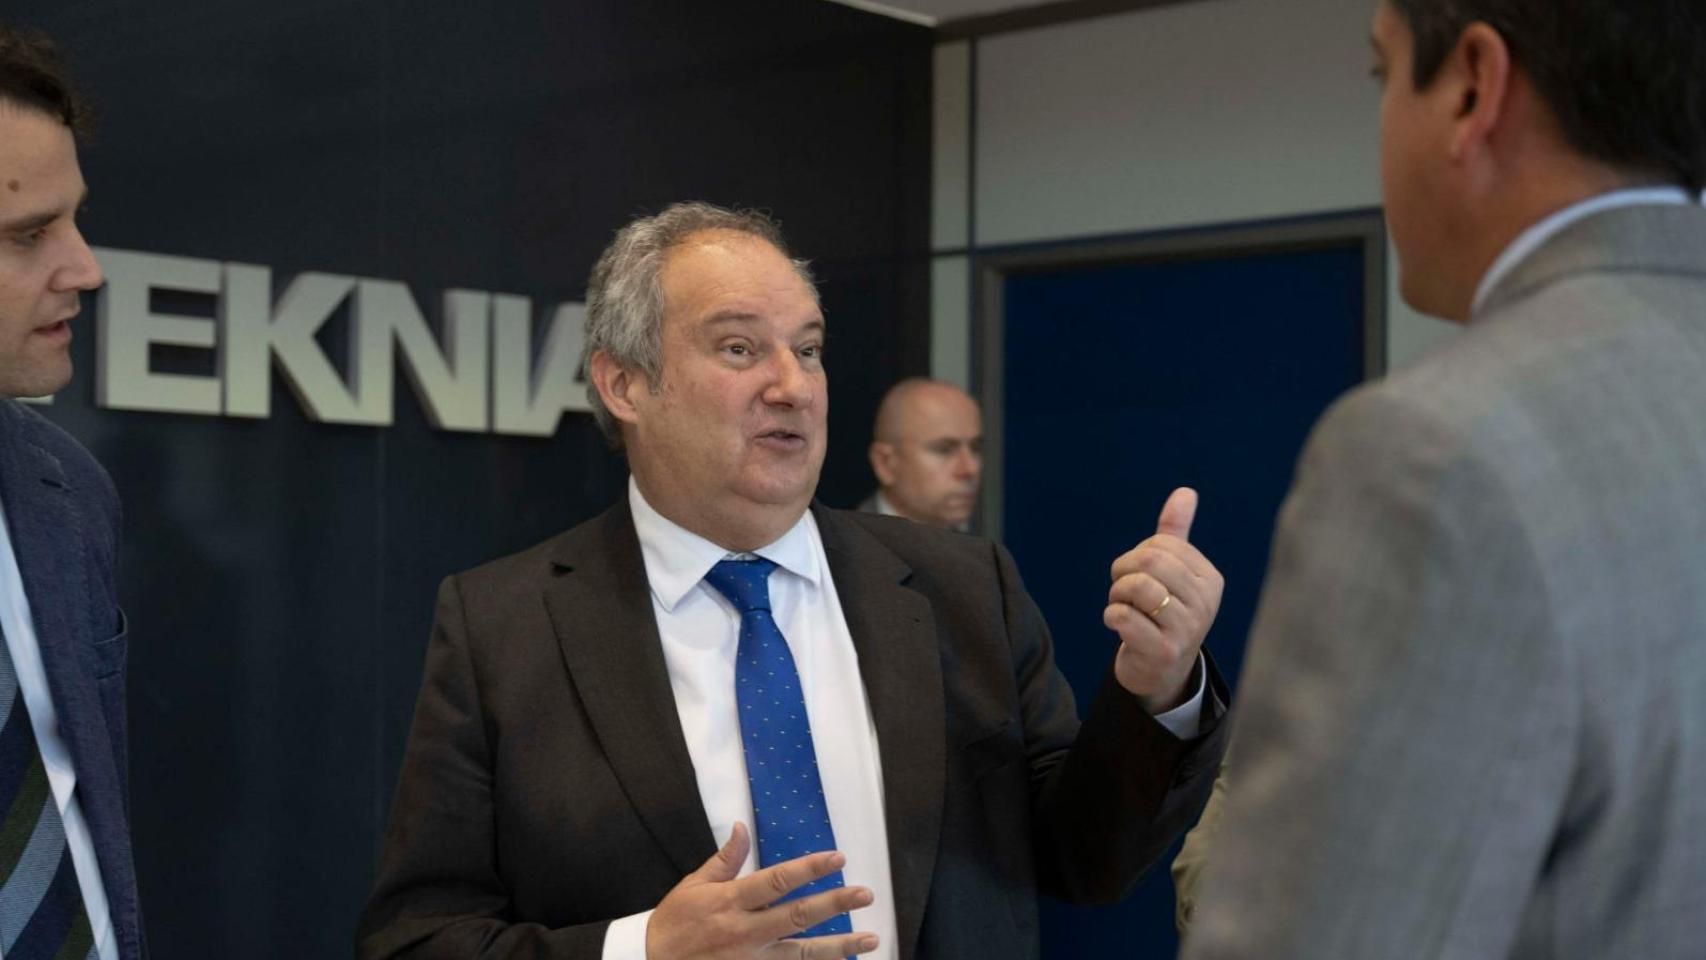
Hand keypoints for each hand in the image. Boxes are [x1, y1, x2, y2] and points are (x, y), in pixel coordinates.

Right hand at [646, 822, 880, 959]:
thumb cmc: (674, 925)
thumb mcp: (692, 886)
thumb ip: (724, 860)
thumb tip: (741, 827)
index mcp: (730, 901)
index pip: (776, 881)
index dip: (809, 869)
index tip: (838, 858)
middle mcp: (744, 932)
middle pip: (797, 917)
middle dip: (834, 905)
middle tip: (865, 894)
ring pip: (802, 954)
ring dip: (839, 947)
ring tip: (870, 939)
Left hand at [1104, 488, 1223, 712]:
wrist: (1161, 671)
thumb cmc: (1163, 613)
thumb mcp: (1173, 574)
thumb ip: (1176, 533)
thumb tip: (1186, 492)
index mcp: (1210, 579)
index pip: (1162, 544)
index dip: (1137, 554)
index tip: (1137, 574)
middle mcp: (1205, 604)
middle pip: (1149, 561)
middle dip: (1123, 571)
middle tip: (1122, 590)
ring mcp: (1187, 629)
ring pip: (1136, 587)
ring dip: (1116, 594)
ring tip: (1120, 606)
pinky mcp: (1164, 652)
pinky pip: (1123, 617)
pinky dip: (1111, 616)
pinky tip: (1118, 625)